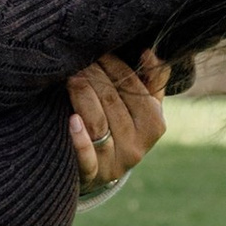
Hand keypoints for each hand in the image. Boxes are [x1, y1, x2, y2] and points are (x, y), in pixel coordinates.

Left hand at [68, 51, 166, 200]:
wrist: (100, 170)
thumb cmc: (122, 127)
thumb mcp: (144, 107)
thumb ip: (152, 80)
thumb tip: (147, 53)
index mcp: (154, 125)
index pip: (133, 87)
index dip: (113, 65)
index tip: (96, 51)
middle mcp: (137, 146)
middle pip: (112, 102)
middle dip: (93, 76)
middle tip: (77, 60)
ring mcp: (114, 163)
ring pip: (98, 123)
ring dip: (83, 96)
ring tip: (70, 77)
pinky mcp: (91, 175)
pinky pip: (87, 159)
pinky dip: (80, 140)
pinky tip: (72, 121)